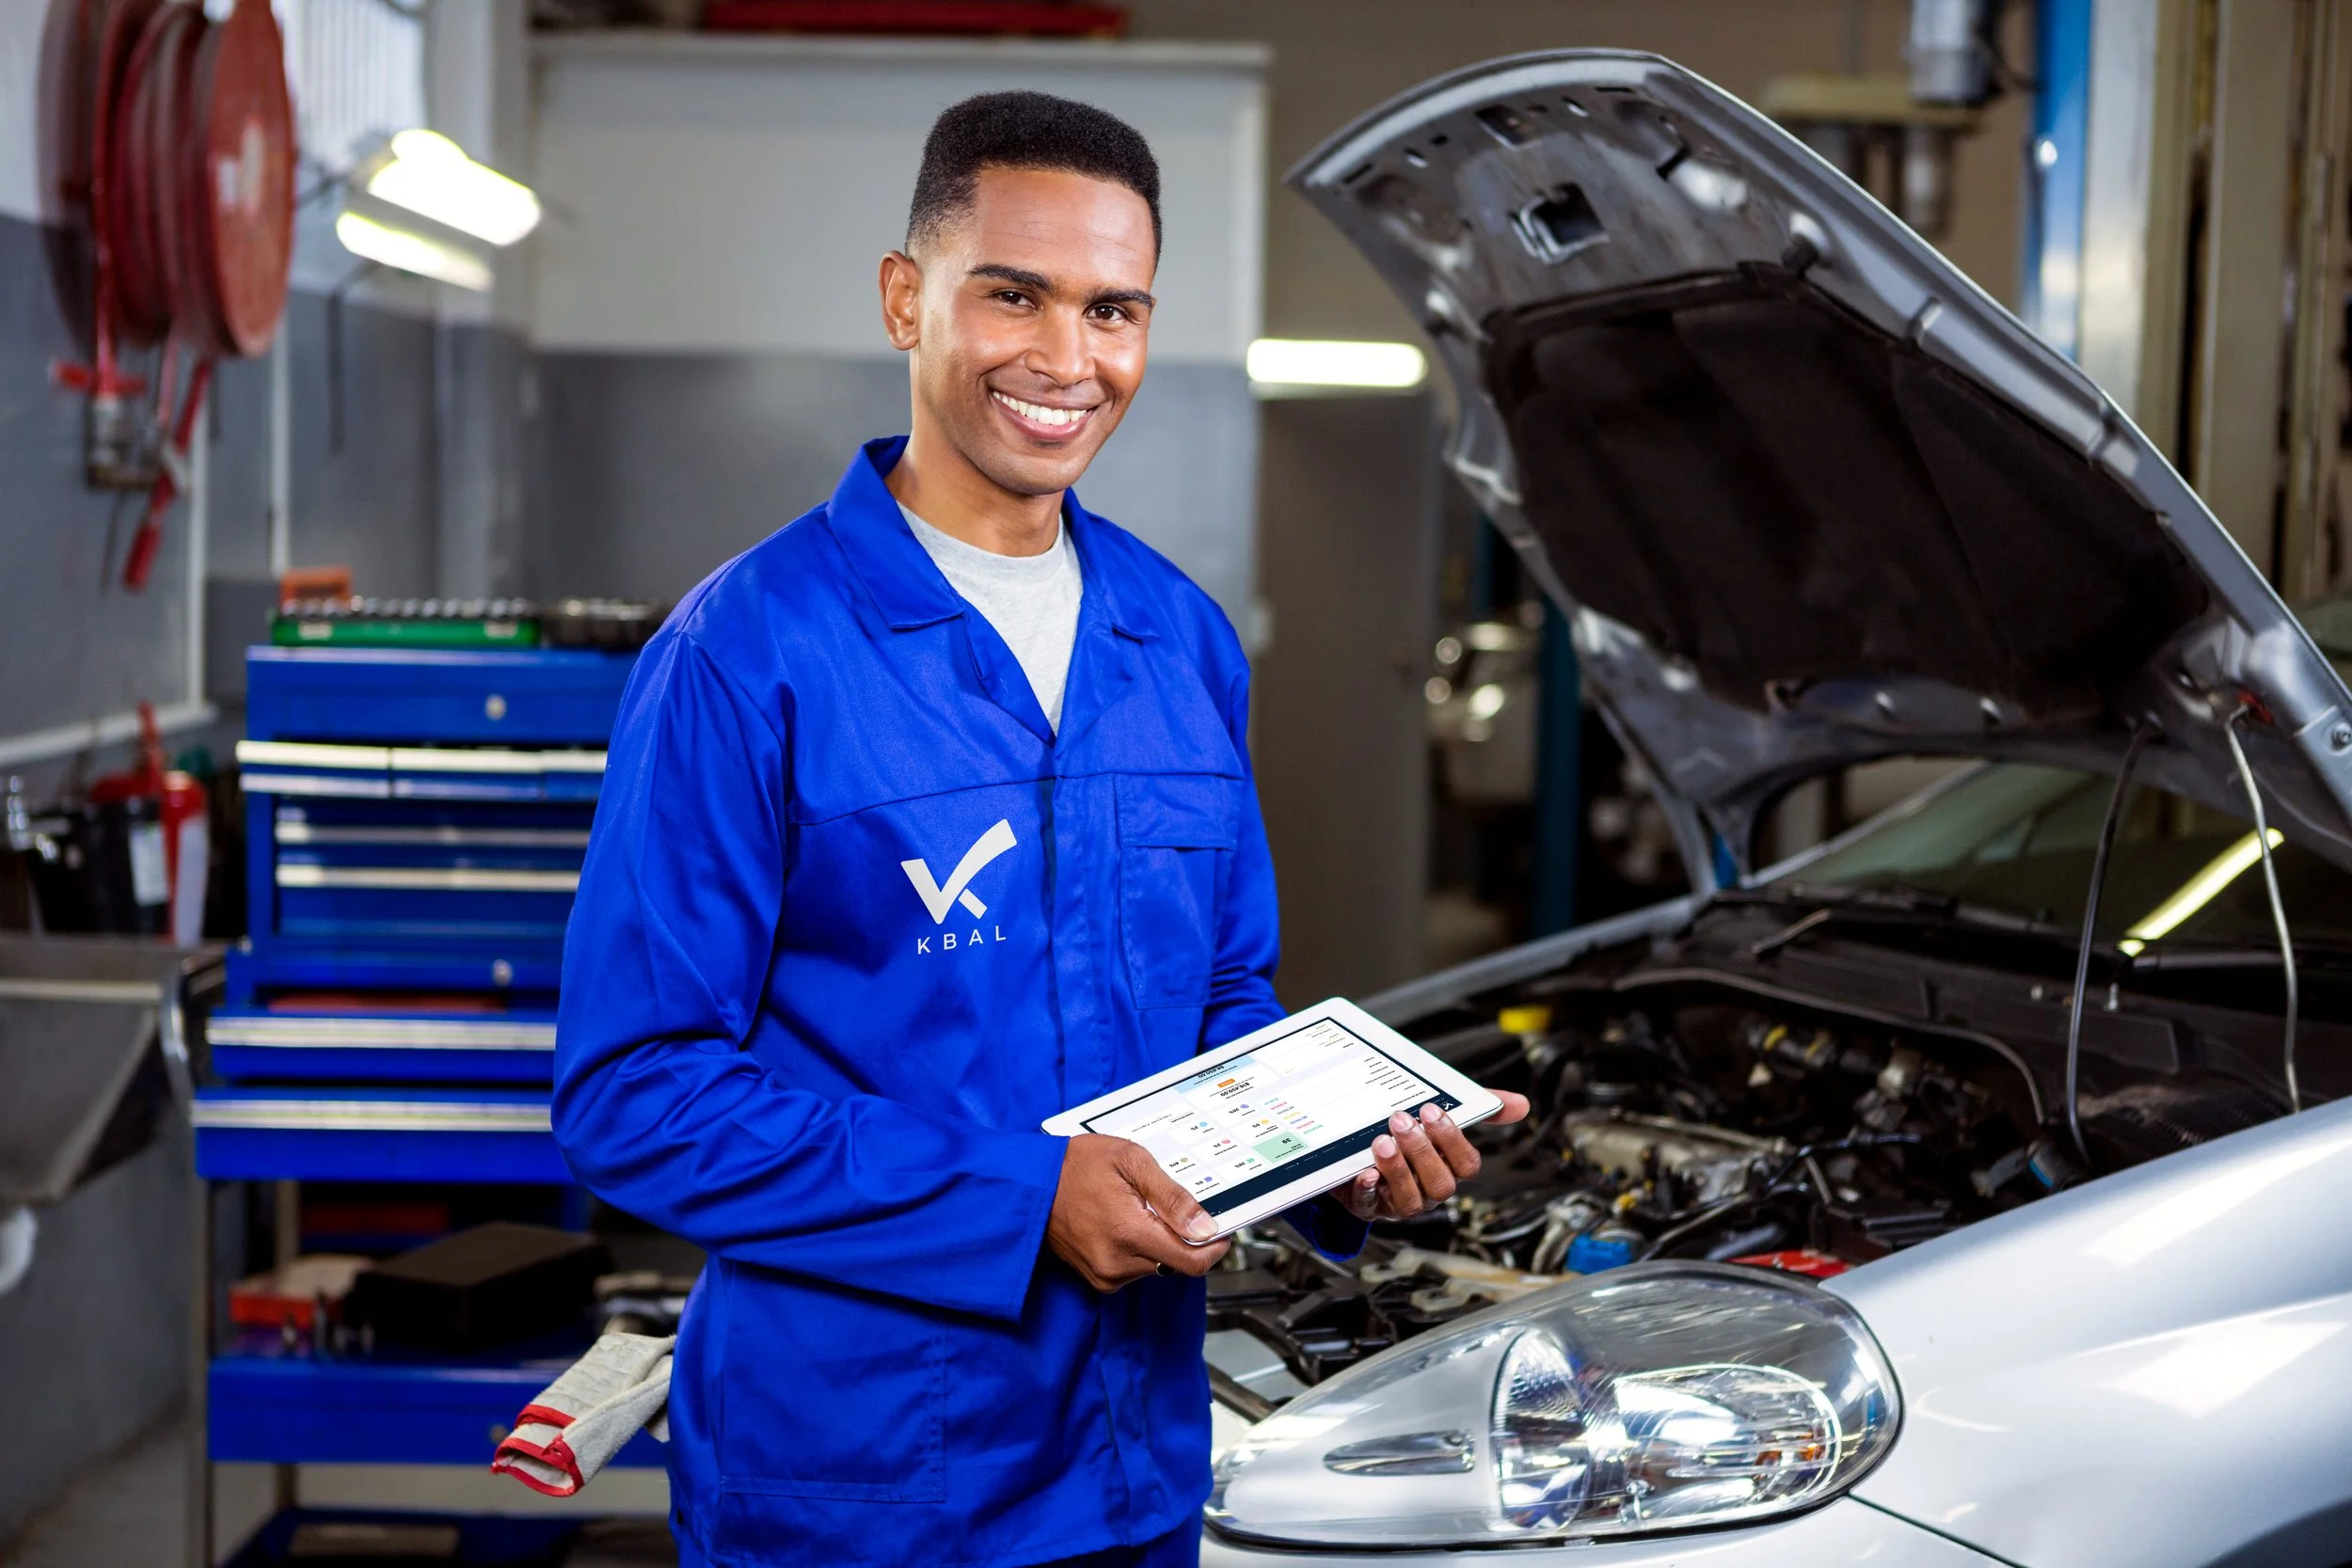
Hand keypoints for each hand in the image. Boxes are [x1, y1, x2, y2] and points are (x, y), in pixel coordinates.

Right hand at [1046, 1133, 1232, 1290]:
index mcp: (1129, 1233)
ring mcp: (1106, 1274)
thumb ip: (1172, 1196)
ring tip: (1135, 1209)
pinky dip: (1139, 1249)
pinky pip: (1135, 1269)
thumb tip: (1205, 1226)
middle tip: (1164, 1204)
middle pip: (1176, 1263)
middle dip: (1180, 1237)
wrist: (1030, 1184)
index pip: (1191, 1261)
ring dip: (1158, 1242)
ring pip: (1157, 1266)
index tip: (1219, 1230)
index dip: (1214, 1246)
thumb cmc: (1075, 1166)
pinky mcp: (1098, 1278)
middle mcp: (1118, 1263)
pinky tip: (1122, 1223)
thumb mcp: (1131, 1161)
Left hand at [1333, 1092, 1530, 1221]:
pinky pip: (1370, 1208)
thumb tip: (1523, 1104)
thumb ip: (1480, 1109)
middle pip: (1440, 1184)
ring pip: (1409, 1200)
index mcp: (1451, 1170)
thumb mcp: (1442, 1118)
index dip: (1451, 1140)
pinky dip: (1368, 1192)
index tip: (1431, 1111)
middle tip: (1401, 1120)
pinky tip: (1366, 1174)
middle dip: (1421, 1151)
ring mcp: (1399, 1203)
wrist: (1362, 1150)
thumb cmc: (1412, 1136)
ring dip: (1397, 1170)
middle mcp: (1430, 1192)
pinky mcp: (1368, 1207)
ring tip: (1381, 1141)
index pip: (1466, 1165)